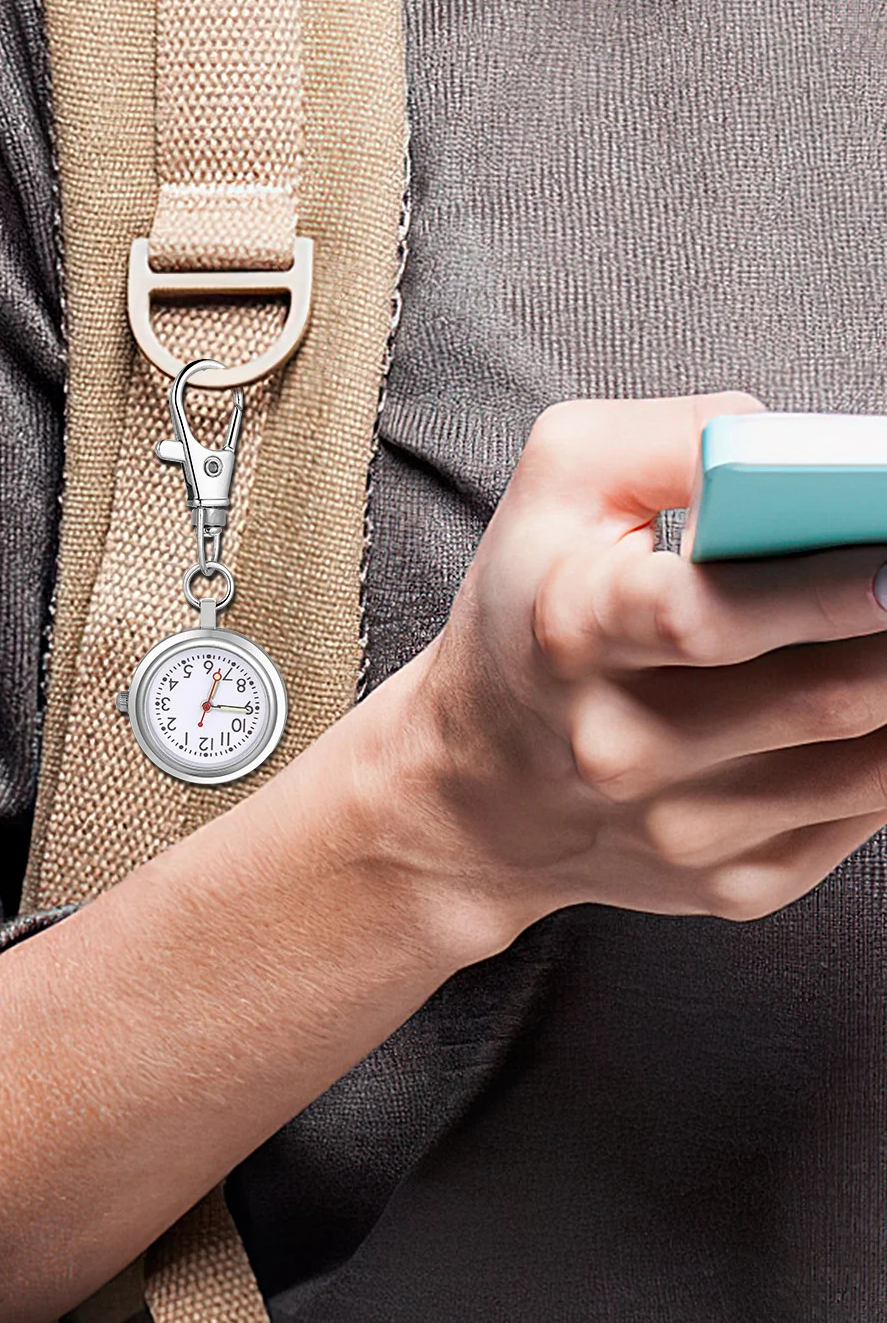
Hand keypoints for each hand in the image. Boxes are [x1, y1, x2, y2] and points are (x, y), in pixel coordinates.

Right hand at [345, 393, 886, 957]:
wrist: (474, 784)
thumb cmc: (525, 614)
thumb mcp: (556, 487)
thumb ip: (670, 438)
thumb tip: (807, 453)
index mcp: (571, 631)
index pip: (701, 617)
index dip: (815, 589)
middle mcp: (620, 747)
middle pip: (821, 695)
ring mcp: (679, 829)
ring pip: (869, 764)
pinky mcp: (730, 884)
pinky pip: (866, 816)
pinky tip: (870, 702)